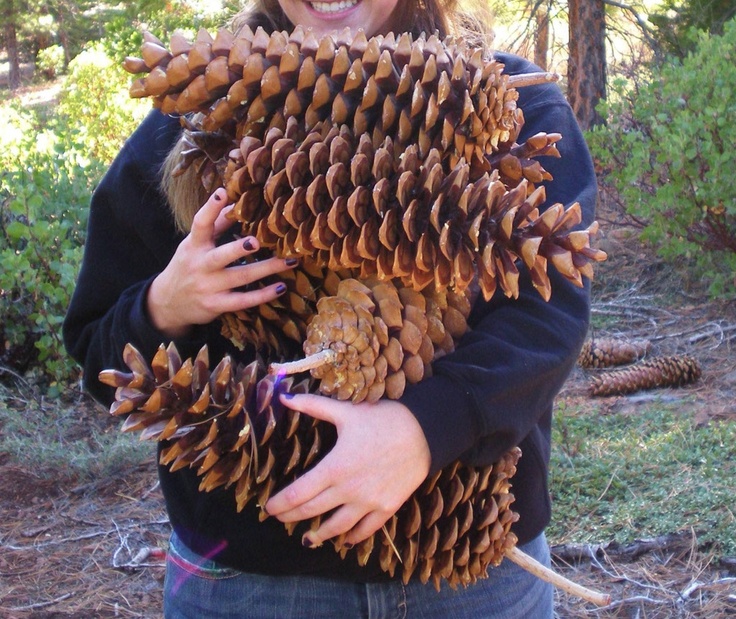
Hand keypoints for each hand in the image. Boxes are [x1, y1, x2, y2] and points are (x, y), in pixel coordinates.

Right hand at [147, 188, 296, 337]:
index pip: (200, 224)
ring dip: (266, 269)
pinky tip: (281, 287)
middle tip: (257, 241)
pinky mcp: (217, 305)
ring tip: (289, 261)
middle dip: (239, 249)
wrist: (169, 303)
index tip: (222, 193)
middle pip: (221, 256)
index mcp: (194, 246)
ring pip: (240, 277)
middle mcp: (200, 265)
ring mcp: (208, 287)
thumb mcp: (194, 245)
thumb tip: (234, 201)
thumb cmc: (188, 266)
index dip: (210, 209)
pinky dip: (263, 295)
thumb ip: (215, 225)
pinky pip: (243, 301)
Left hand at [265, 393, 430, 547]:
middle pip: (312, 511)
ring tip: (308, 539)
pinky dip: (353, 537)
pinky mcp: (387, 507)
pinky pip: (366, 530)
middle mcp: (348, 490)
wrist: (423, 433)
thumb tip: (284, 397)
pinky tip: (345, 540)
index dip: (280, 504)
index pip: (298, 493)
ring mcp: (368, 502)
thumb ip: (313, 406)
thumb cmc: (383, 419)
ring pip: (337, 527)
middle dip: (292, 517)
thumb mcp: (346, 411)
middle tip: (280, 520)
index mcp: (334, 467)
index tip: (269, 508)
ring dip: (319, 535)